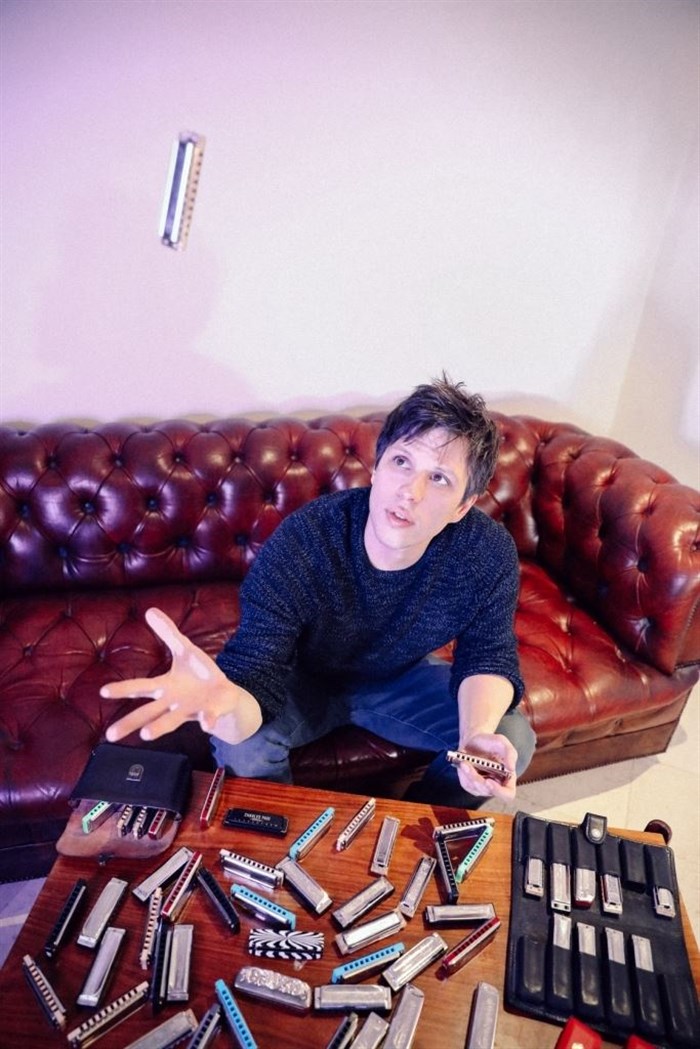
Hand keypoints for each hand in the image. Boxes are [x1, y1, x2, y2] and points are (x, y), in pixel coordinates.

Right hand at [100, 608, 261, 743]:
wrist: (224, 695)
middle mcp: (173, 702)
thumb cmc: (199, 674)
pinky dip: (208, 720)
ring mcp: (191, 710)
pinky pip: (208, 718)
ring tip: (145, 735)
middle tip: (110, 735)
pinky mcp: (210, 714)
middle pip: (148, 713)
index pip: (140, 687)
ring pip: (172, 721)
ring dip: (159, 727)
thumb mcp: (184, 650)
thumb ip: (168, 633)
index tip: (103, 691)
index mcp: (165, 686)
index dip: (123, 688)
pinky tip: (206, 724)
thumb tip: (150, 610)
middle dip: (131, 722)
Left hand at [453, 732, 516, 800]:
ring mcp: (482, 787)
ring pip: (475, 788)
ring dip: (469, 775)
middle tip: (469, 766)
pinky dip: (464, 774)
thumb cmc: (491, 743)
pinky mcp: (470, 785)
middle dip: (478, 779)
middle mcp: (496, 785)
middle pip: (487, 791)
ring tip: (464, 762)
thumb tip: (511, 768)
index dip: (499, 791)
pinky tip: (463, 763)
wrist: (475, 740)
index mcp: (508, 778)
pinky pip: (467, 784)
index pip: (508, 794)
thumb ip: (510, 753)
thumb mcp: (502, 743)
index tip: (489, 781)